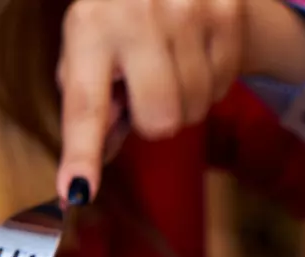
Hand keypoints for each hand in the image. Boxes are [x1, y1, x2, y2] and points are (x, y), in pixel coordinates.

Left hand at [55, 0, 304, 203]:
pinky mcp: (226, 11)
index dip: (82, 153)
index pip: (86, 106)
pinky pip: (222, 88)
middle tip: (146, 87)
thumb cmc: (118, 15)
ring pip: (194, 110)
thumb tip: (88, 175)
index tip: (78, 191)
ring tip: (171, 63)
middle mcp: (137, 16)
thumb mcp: (88, 45)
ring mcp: (188, 10)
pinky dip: (209, 81)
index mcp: (90, 28)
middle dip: (153, 119)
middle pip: (159, 121)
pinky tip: (195, 51)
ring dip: (183, 101)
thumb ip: (89, 105)